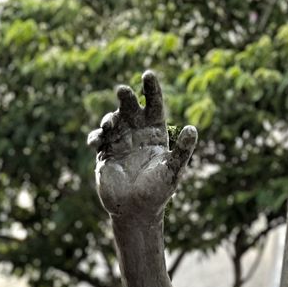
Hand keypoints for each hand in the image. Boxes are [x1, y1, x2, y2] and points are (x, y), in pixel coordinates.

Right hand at [89, 71, 198, 223]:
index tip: (147, 74)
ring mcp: (119, 143)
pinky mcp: (104, 155)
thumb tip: (193, 129)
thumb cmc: (158, 192)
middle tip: (122, 90)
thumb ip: (182, 151)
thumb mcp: (172, 171)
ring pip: (111, 121)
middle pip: (130, 108)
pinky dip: (95, 137)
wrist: (136, 212)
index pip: (153, 105)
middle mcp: (136, 134)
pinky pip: (97, 140)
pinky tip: (96, 141)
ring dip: (108, 118)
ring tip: (108, 124)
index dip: (151, 89)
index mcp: (155, 133)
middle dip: (125, 98)